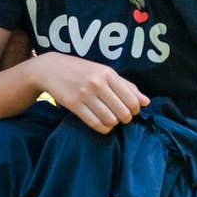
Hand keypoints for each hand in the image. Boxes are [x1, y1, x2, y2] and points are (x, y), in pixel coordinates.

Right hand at [30, 50, 148, 133]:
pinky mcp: (73, 104)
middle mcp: (97, 83)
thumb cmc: (82, 71)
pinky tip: (103, 125)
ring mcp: (84, 94)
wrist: (50, 69)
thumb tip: (146, 102)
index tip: (130, 110)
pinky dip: (103, 128)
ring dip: (113, 123)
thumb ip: (126, 86)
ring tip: (110, 120)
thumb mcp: (104, 72)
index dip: (135, 110)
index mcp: (108, 73)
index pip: (132, 100)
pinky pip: (95, 123)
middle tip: (120, 117)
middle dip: (125, 119)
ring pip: (110, 120)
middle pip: (123, 112)